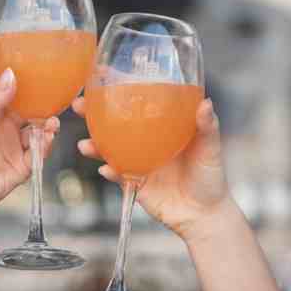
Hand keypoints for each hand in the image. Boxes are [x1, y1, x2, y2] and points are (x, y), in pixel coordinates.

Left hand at [0, 70, 59, 223]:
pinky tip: (47, 140)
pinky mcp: (21, 168)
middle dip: (43, 108)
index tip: (40, 75)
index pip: (11, 95)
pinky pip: (38, 154)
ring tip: (51, 125)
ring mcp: (13, 149)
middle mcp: (3, 131)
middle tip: (53, 103)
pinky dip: (45, 147)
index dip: (25, 86)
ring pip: (37, 133)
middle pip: (29, 113)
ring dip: (47, 128)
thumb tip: (10, 74)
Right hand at [71, 95, 230, 238]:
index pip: (137, 102)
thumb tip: (205, 103)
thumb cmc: (211, 177)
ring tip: (85, 144)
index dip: (118, 89)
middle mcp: (146, 141)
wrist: (204, 215)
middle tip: (79, 105)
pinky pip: (118, 175)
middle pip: (114, 123)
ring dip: (94, 145)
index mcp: (161, 126)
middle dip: (93, 113)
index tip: (102, 75)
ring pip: (109, 149)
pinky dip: (111, 172)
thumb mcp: (211, 148)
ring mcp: (138, 161)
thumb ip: (207, 126)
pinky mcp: (136, 183)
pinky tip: (105, 168)